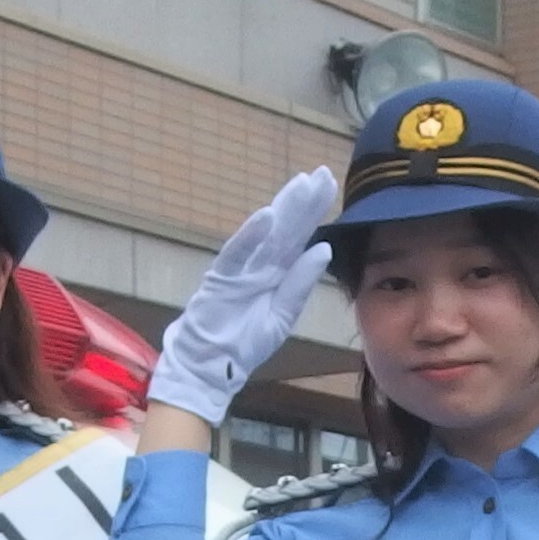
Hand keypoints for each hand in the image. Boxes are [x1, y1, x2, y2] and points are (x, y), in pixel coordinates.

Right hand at [145, 168, 337, 426]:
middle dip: (303, 202)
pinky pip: (237, 254)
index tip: (329, 185)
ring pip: (266, 235)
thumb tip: (325, 249)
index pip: (299, 237)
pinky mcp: (220, 279)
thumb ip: (301, 283)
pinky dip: (250, 236)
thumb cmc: (243, 342)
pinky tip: (266, 216)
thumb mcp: (282, 315)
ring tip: (301, 185)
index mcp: (276, 274)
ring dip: (283, 209)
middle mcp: (259, 265)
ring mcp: (240, 269)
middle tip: (322, 173)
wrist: (209, 366)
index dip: (313, 212)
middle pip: (286, 229)